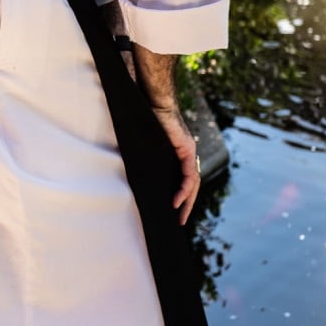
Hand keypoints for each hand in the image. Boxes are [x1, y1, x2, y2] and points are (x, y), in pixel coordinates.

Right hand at [152, 102, 200, 225]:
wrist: (153, 103)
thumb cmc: (146, 119)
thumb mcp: (146, 147)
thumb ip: (146, 160)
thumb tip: (131, 176)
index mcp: (177, 155)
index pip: (184, 180)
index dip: (181, 197)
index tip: (173, 211)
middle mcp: (186, 155)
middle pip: (192, 185)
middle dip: (187, 204)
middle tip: (179, 221)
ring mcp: (189, 152)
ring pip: (193, 183)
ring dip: (187, 201)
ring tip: (178, 215)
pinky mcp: (187, 150)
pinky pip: (189, 176)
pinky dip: (183, 189)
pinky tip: (176, 200)